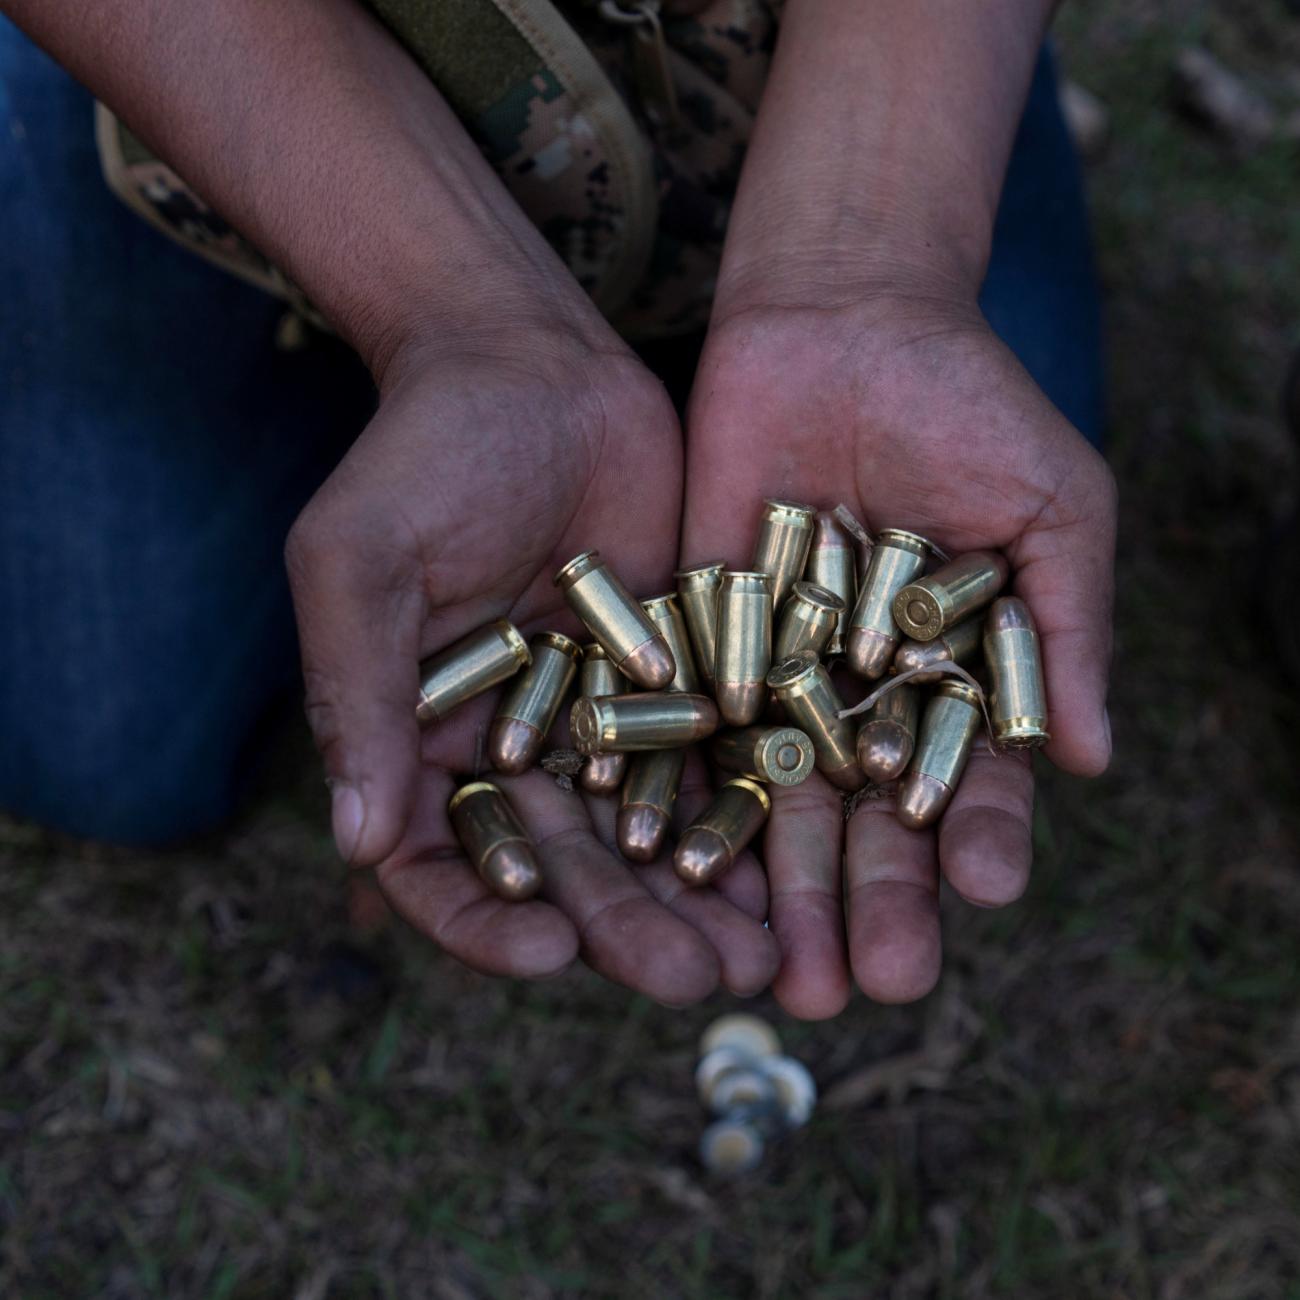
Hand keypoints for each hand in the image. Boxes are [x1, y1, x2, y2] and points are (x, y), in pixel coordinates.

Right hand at [287, 331, 777, 1003]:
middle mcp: (510, 748)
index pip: (441, 865)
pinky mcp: (677, 680)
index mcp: (421, 740)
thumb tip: (357, 842)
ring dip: (698, 899)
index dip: (486, 920)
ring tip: (759, 957)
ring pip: (646, 834)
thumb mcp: (363, 566)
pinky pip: (710, 762)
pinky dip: (745, 817)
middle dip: (624, 928)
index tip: (550, 948)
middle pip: (563, 867)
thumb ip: (360, 695)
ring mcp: (598, 720)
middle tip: (693, 979)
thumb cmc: (423, 455)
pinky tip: (794, 866)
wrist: (530, 365)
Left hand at [682, 293, 1115, 1016]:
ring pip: (773, 798)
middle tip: (867, 985)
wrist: (839, 318)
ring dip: (775, 886)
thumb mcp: (1049, 506)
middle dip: (868, 898)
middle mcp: (860, 698)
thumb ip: (1066, 628)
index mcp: (952, 680)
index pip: (967, 782)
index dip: (974, 838)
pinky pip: (687, 726)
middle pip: (862, 819)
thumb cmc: (967, 404)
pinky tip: (675, 865)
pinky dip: (682, 792)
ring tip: (778, 973)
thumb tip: (1092, 759)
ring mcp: (773, 677)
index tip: (980, 893)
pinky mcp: (695, 642)